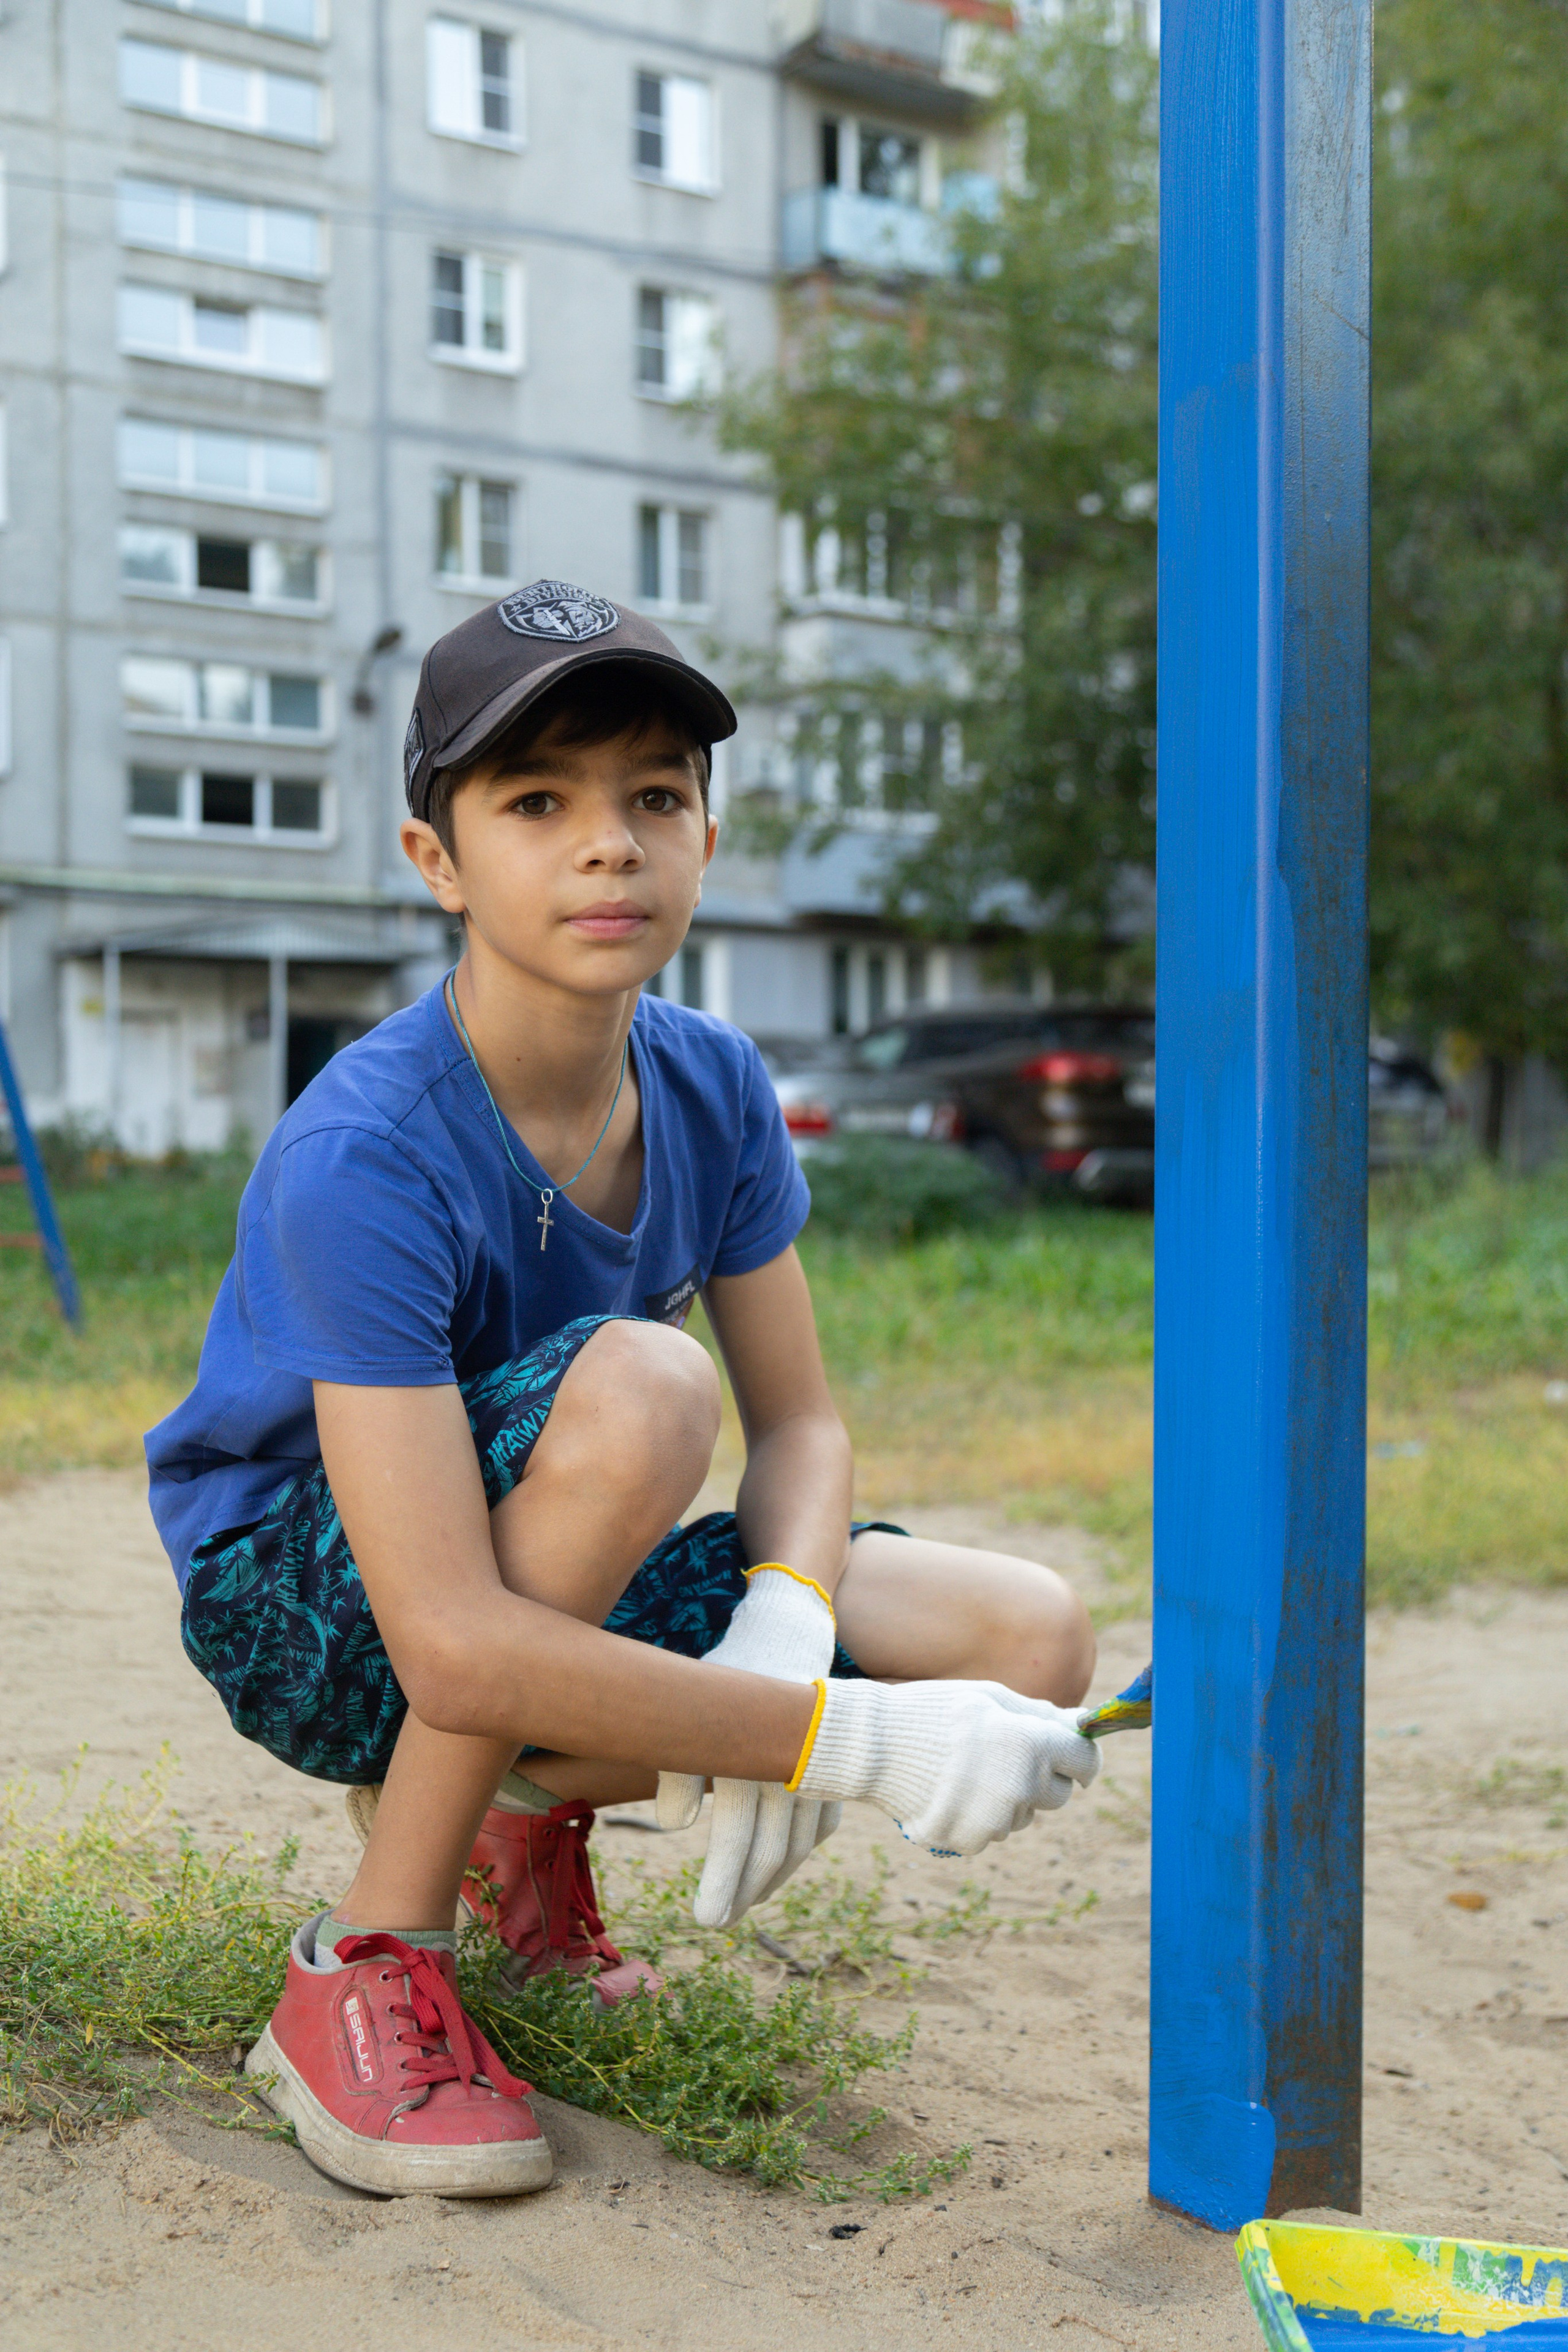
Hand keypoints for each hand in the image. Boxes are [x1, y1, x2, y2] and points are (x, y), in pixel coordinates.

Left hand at [656, 1564, 842, 1926]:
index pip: (741, 1839)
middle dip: (743, 1892)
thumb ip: (680, 1765)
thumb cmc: (731, 1667)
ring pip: (799, 1845)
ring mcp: (820, 1772)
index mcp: (754, 1758)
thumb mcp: (693, 1703)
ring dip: (770, 1878)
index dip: (724, 1884)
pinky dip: (798, 1851)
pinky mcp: (834, 1770)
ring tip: (741, 1901)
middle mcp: (792, 1771)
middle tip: (717, 1922)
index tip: (704, 1920)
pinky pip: (820, 1825)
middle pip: (772, 1852)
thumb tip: (673, 1825)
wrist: (790, 1628)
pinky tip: (776, 1867)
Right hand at [792, 1677, 1100, 1855]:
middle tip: (1006, 1756)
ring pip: (1023, 1814)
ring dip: (1009, 1797)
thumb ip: (1039, 1713)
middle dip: (1043, 1777)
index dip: (1081, 1758)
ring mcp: (995, 1821)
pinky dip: (980, 1816)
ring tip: (968, 1770)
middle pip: (1058, 1794)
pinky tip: (952, 1791)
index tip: (1071, 1756)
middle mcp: (1020, 1788)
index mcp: (1030, 1745)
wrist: (874, 1748)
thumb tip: (1083, 1723)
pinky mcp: (971, 1842)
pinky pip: (993, 1831)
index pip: (1086, 1762)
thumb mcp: (989, 1697)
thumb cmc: (935, 1712)